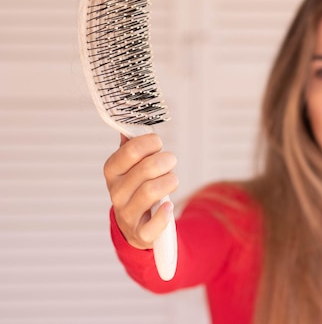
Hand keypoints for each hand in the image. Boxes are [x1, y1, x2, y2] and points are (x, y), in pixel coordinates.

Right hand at [103, 133, 178, 249]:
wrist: (136, 226)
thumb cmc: (137, 187)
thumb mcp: (131, 166)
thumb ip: (131, 146)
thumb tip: (128, 124)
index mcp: (112, 171)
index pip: (130, 150)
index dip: (150, 142)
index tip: (158, 143)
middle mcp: (116, 192)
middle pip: (146, 168)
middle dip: (166, 161)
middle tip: (171, 161)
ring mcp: (127, 214)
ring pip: (151, 191)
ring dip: (170, 181)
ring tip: (173, 180)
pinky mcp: (140, 234)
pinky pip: (154, 224)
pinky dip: (165, 214)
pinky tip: (168, 206)